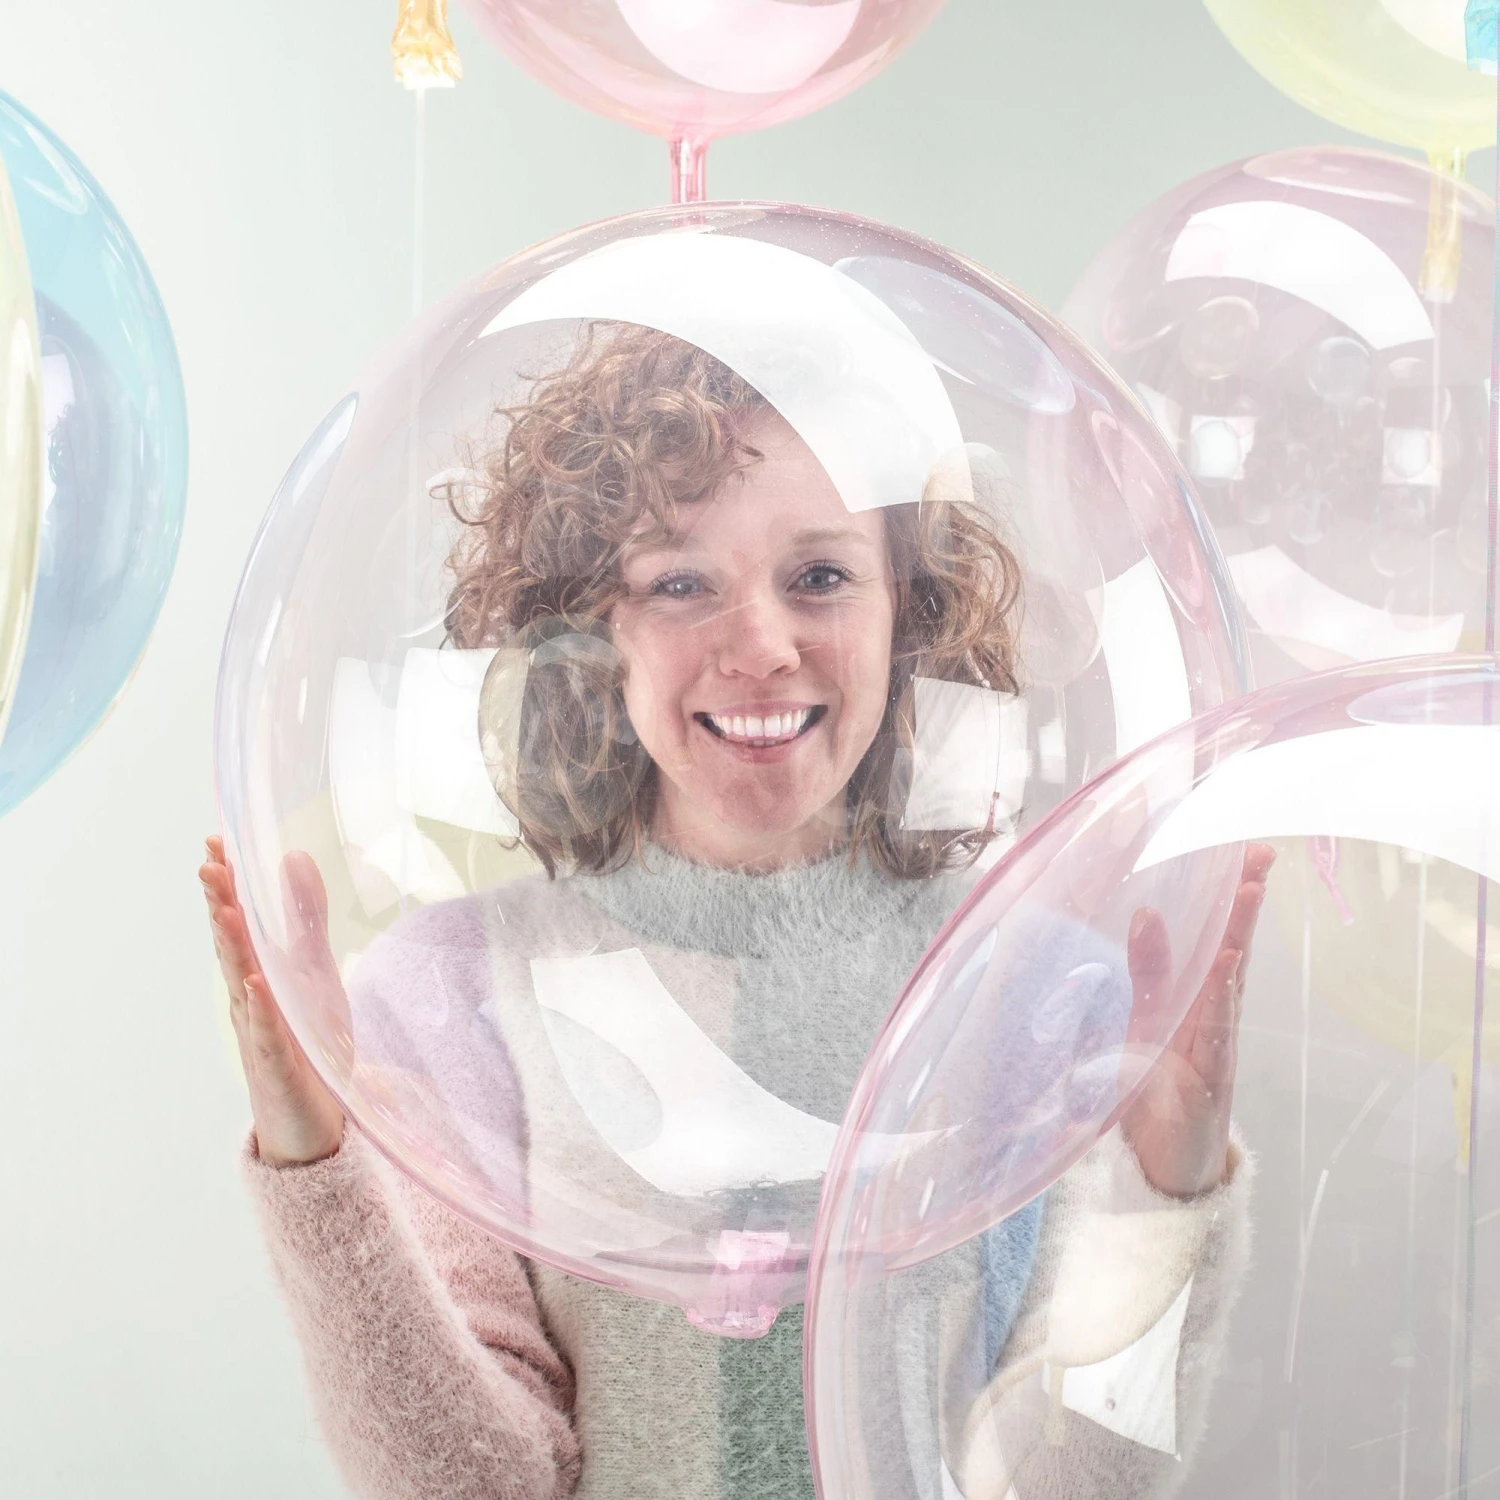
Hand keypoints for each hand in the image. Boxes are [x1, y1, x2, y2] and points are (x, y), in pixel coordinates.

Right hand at [200, 836, 345, 1167]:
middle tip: (208, 862)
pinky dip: (261, 1008)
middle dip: (219, 903)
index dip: (227, 881)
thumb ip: (302, 918)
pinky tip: (255, 983)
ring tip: (222, 908)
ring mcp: (261, 1032)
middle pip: (232, 945)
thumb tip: (292, 857)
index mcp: (258, 973)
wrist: (312, 1120)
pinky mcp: (280, 1065)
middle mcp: (251, 999)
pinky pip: (269, 1033)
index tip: (216, 838)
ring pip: (242, 983)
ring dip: (231, 947)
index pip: (238, 920)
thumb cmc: (306, 1043)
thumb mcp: (312, 970)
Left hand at [1121, 843, 1275, 1198]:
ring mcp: (1215, 1050)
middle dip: (1245, 901)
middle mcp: (1210, 1020)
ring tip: (1250, 889)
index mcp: (1190, 1002)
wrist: (1166, 1174)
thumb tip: (1144, 913)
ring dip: (1239, 937)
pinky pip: (1216, 1036)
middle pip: (1231, 951)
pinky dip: (1219, 1001)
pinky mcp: (1210, 1084)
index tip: (1240, 848)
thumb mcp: (1141, 1026)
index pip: (1211, 937)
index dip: (1225, 894)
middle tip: (1259, 851)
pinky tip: (1226, 965)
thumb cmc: (1156, 1097)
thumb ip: (1147, 973)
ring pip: (1229, 986)